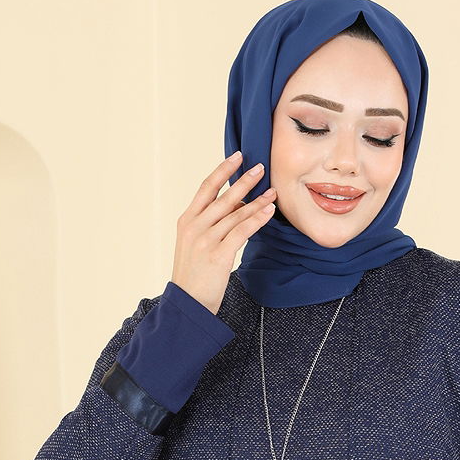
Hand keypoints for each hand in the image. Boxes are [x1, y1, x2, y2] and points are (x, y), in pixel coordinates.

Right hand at [171, 150, 275, 316]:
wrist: (188, 303)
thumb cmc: (194, 275)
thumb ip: (211, 224)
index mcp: (187, 220)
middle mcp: (194, 226)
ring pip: (235, 213)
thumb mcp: (195, 244)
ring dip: (256, 200)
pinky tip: (268, 211)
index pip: (206, 187)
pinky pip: (242, 231)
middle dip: (244, 180)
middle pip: (223, 196)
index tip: (237, 157)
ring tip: (272, 192)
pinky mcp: (218, 255)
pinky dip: (257, 219)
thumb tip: (236, 205)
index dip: (222, 170)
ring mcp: (205, 240)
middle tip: (261, 167)